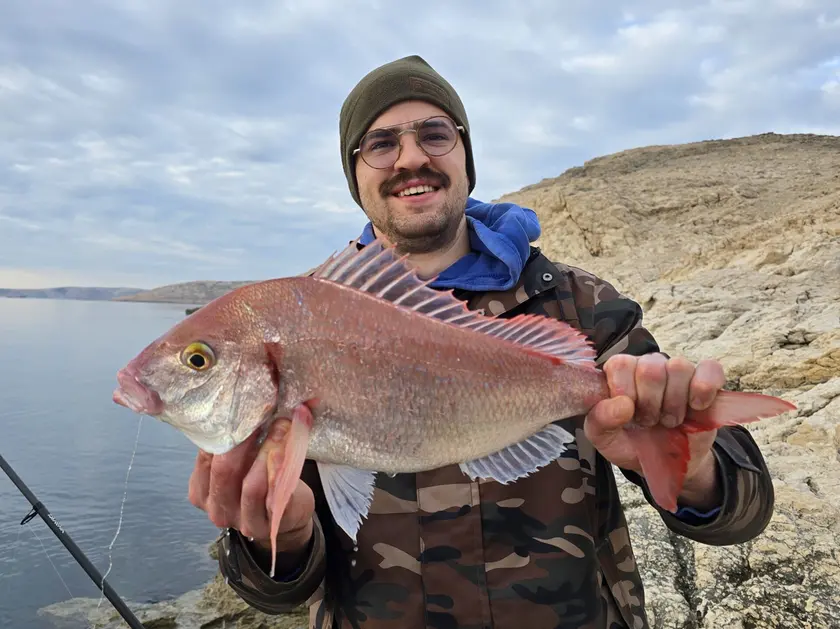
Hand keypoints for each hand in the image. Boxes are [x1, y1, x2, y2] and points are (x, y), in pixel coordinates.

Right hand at [188, 418, 314, 555]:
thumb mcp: (239, 464)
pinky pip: (274, 495)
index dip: (223, 430)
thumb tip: (243, 398)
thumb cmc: (259, 481)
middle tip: (262, 413)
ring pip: (251, 484)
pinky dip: (283, 468)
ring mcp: (242, 521)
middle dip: (244, 438)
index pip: (205, 457)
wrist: (287, 513)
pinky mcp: (270, 525)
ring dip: (269, 449)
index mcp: (201, 492)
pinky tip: (290, 448)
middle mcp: (217, 510)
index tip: (241, 407)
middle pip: (224, 470)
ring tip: (282, 425)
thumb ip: (233, 442)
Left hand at [584, 353, 724, 506]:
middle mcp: (648, 366)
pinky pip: (710, 369)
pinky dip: (704, 388)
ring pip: (679, 367)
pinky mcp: (706, 381)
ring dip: (675, 402)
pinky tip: (697, 407)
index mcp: (620, 372)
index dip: (625, 391)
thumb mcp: (604, 438)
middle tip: (650, 421)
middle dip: (650, 403)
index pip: (621, 364)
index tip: (629, 414)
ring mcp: (678, 372)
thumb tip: (621, 405)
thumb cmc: (631, 442)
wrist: (664, 463)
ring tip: (670, 420)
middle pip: (650, 367)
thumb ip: (601, 420)